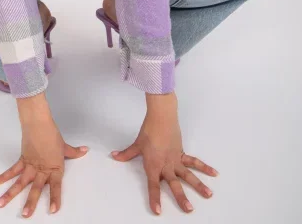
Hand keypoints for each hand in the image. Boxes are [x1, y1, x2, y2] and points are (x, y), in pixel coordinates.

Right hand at [0, 115, 88, 216]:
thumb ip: (74, 152)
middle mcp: (41, 169)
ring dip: (10, 193)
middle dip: (30, 202)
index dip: (55, 198)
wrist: (38, 123)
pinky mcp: (22, 160)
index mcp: (54, 167)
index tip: (53, 210)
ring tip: (1, 204)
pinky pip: (12, 170)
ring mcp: (30, 165)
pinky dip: (3, 177)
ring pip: (20, 182)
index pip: (56, 185)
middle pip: (36, 188)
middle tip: (25, 214)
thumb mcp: (64, 146)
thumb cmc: (52, 134)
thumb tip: (84, 150)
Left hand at [111, 92, 218, 214]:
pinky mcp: (182, 152)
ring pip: (188, 175)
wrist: (161, 116)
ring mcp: (176, 159)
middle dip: (181, 198)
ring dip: (199, 185)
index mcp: (153, 165)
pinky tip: (214, 173)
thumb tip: (115, 156)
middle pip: (174, 184)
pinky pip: (194, 161)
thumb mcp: (137, 144)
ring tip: (209, 195)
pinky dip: (204, 167)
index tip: (158, 211)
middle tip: (189, 210)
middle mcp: (166, 165)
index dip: (155, 198)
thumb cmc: (149, 130)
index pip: (153, 185)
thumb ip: (127, 153)